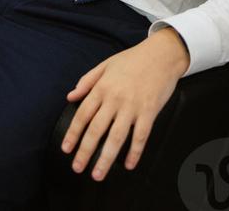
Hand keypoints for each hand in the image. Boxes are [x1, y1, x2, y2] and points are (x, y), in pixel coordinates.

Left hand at [61, 28, 188, 180]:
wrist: (161, 54)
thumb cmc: (133, 59)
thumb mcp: (106, 64)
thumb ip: (87, 81)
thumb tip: (70, 96)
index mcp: (103, 87)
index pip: (83, 114)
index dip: (73, 133)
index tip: (66, 149)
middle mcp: (115, 98)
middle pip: (96, 130)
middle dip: (85, 151)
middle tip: (77, 168)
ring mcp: (133, 106)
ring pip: (116, 137)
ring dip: (106, 158)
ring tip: (97, 174)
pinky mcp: (149, 111)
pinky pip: (140, 136)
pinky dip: (134, 152)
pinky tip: (129, 165)